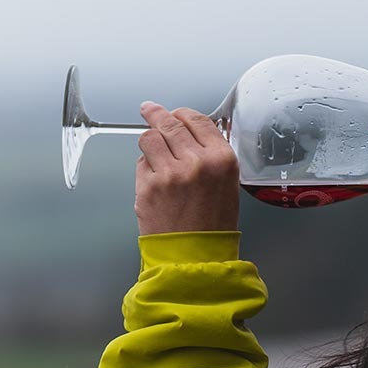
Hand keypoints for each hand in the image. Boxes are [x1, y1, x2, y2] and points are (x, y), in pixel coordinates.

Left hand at [135, 102, 239, 235]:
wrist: (194, 257)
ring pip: (150, 138)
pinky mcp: (148, 187)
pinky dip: (145, 165)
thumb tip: (188, 134)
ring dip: (149, 139)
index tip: (175, 113)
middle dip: (157, 114)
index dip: (183, 114)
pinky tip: (153, 176)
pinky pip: (141, 162)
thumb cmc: (212, 226)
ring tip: (151, 144)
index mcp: (221, 160)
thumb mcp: (226, 185)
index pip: (198, 120)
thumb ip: (210, 156)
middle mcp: (196, 162)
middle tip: (149, 109)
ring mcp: (170, 174)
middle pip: (170, 123)